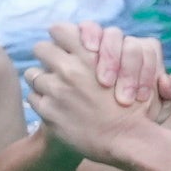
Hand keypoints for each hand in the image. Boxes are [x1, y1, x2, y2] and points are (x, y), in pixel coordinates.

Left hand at [25, 21, 170, 163]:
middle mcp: (69, 69)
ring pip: (33, 74)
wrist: (127, 140)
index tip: (67, 48)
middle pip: (41, 48)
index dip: (61, 37)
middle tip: (58, 67)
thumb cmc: (137, 107)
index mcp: (88, 54)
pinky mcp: (48, 111)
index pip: (59, 29)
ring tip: (55, 89)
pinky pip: (33, 98)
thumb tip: (98, 48)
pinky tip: (56, 108)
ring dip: (43, 80)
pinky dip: (42, 101)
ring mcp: (56, 90)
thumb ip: (118, 52)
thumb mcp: (136, 71)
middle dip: (48, 56)